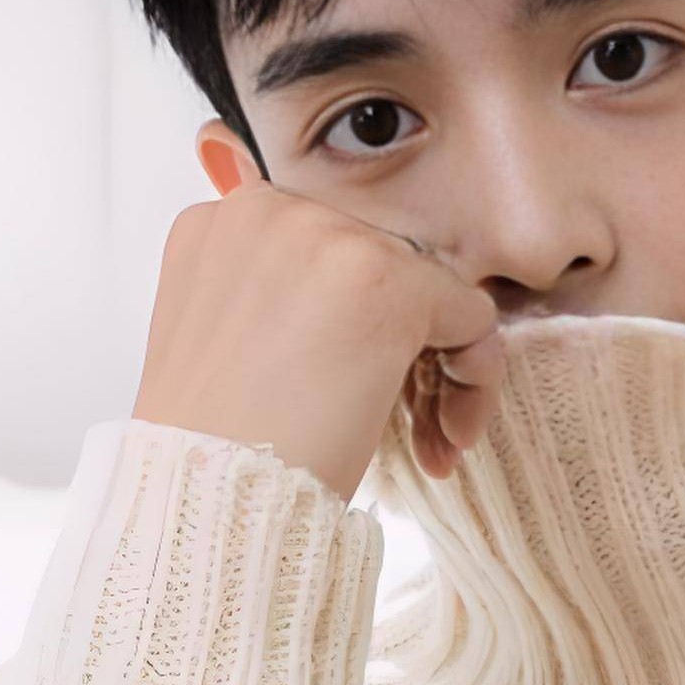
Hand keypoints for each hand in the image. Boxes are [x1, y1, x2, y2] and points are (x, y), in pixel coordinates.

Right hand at [131, 179, 506, 497]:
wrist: (209, 502)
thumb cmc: (218, 447)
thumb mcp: (227, 341)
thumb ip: (260, 274)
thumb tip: (249, 182)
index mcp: (221, 221)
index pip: (332, 255)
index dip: (352, 330)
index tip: (350, 393)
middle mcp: (268, 208)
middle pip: (386, 267)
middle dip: (404, 353)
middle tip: (410, 432)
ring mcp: (328, 239)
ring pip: (432, 291)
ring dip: (443, 373)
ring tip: (431, 442)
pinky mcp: (387, 280)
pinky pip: (471, 316)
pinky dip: (475, 379)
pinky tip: (445, 436)